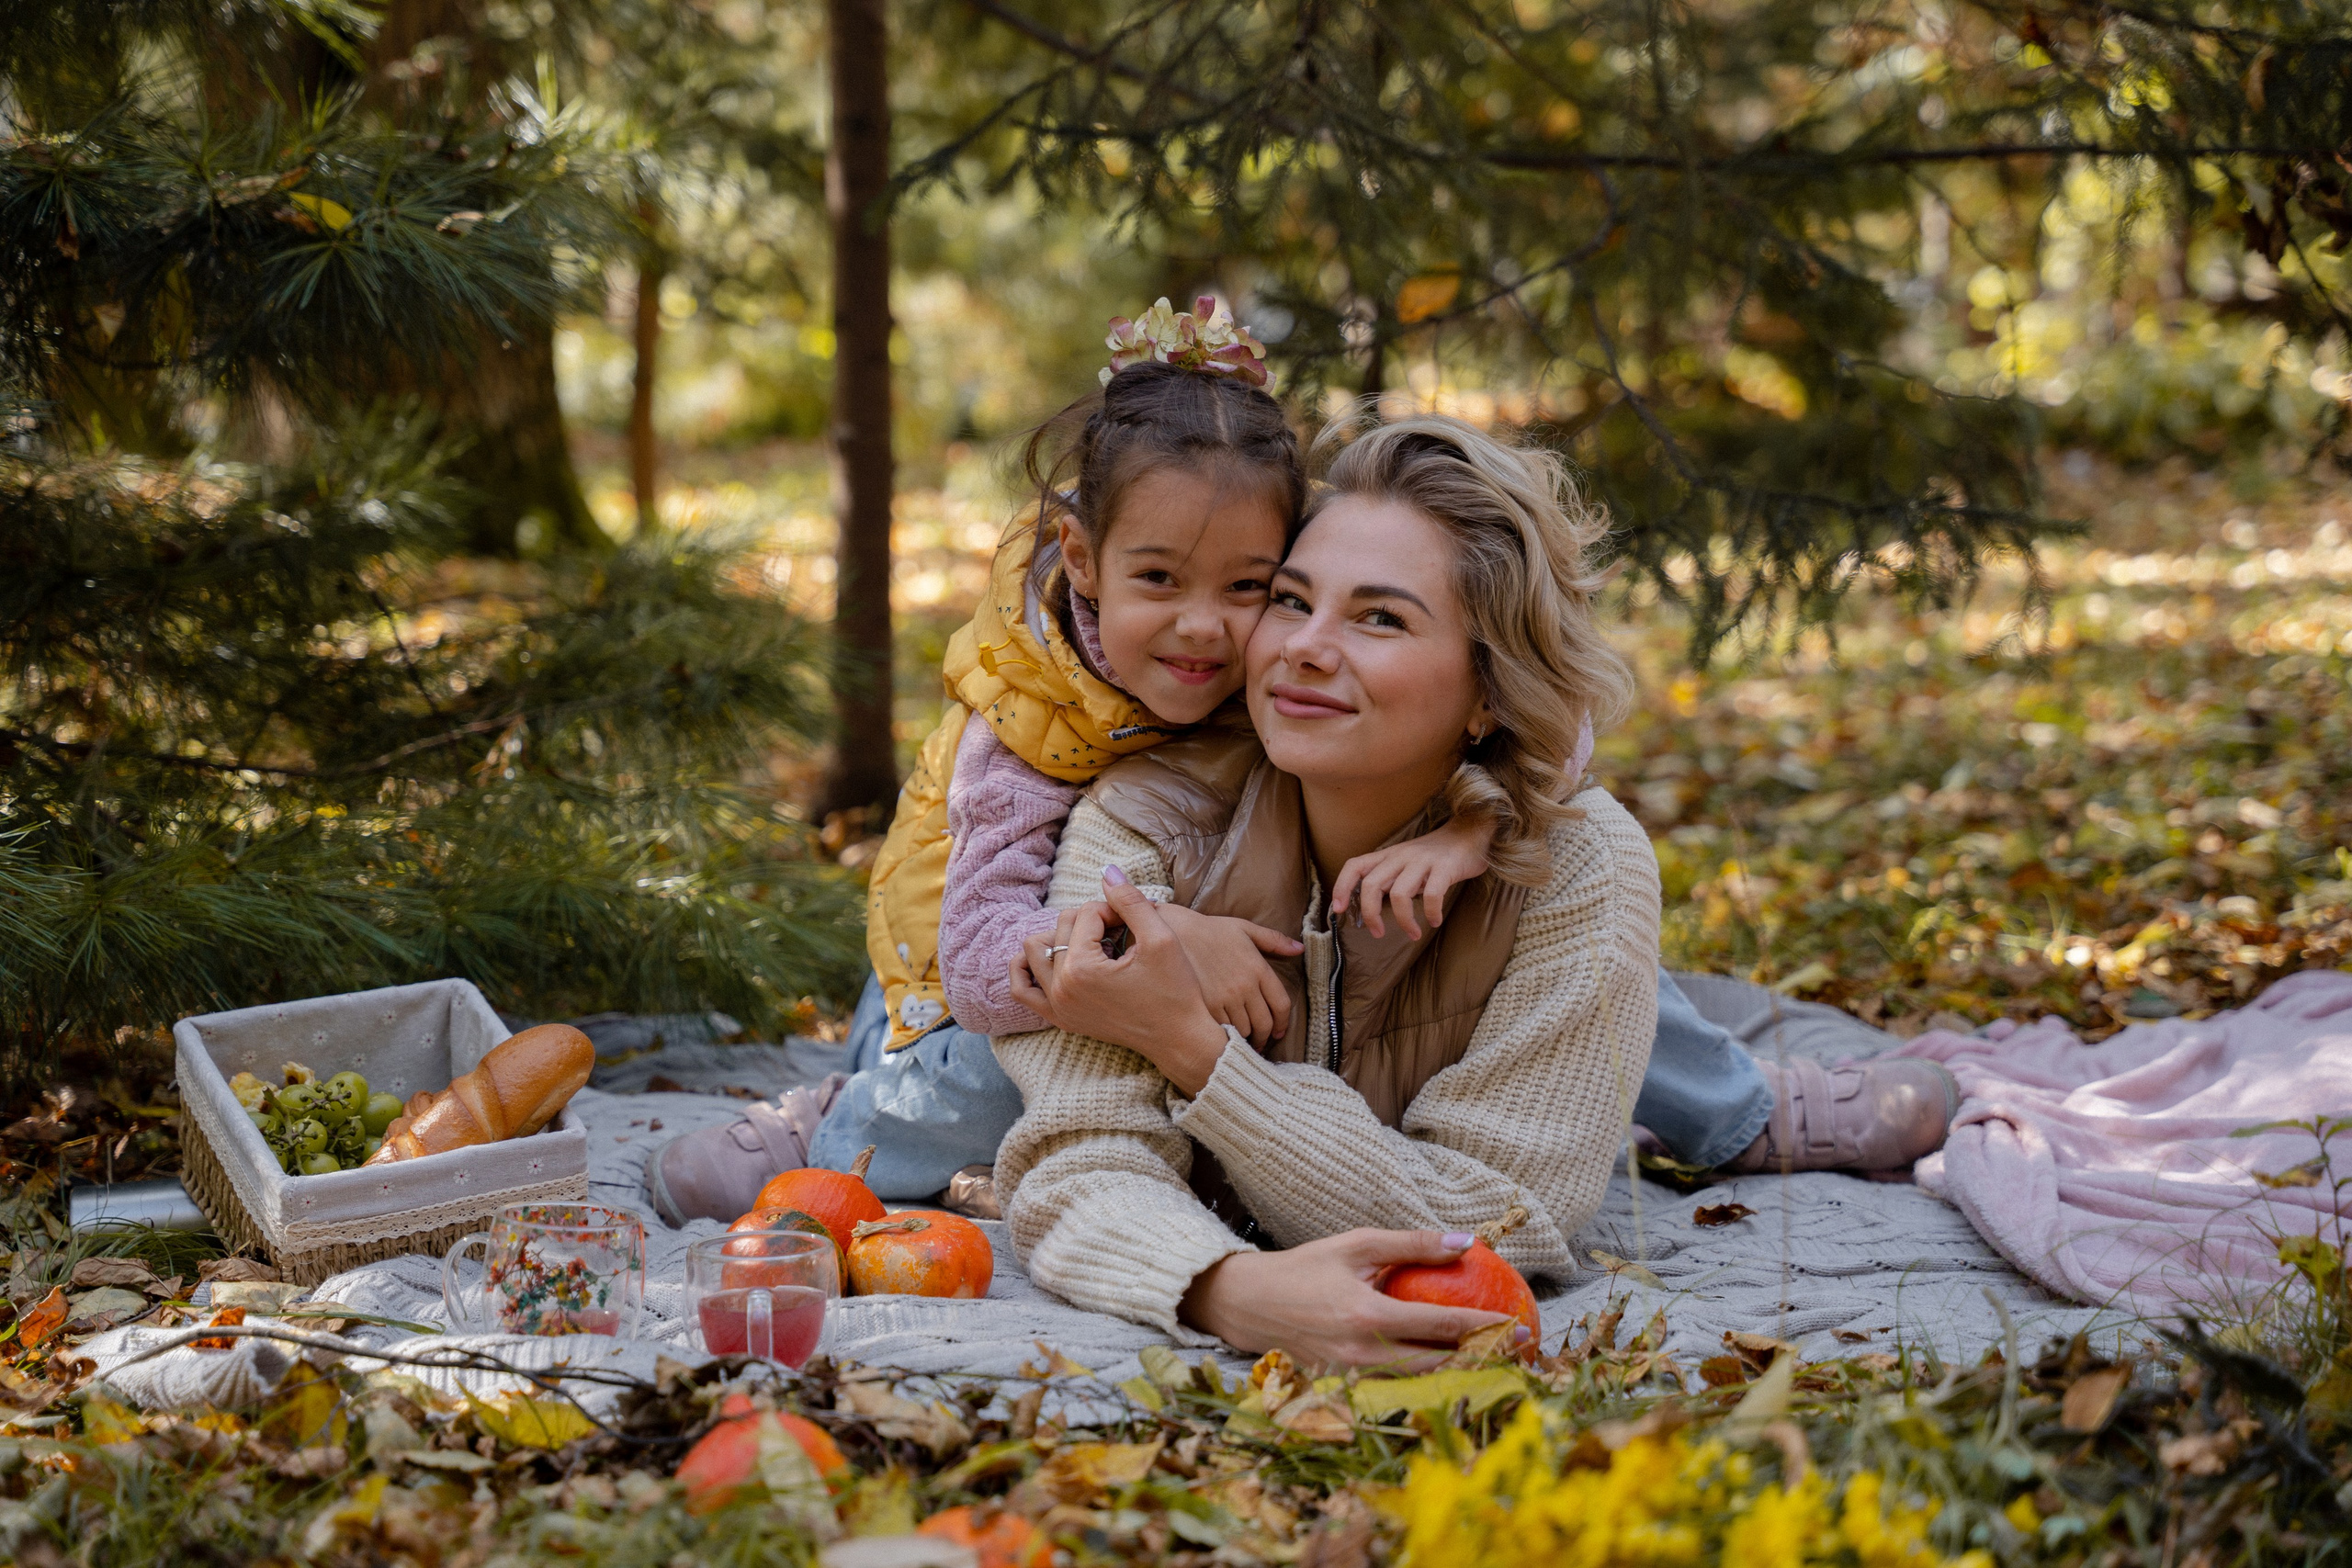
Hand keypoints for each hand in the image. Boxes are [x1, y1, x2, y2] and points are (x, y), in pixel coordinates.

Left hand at [1008, 868, 1231, 1094]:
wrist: (1180, 1039)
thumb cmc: (1176, 990)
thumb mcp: (1161, 938)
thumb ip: (1131, 901)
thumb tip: (1107, 871)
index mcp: (1082, 969)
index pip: (1087, 912)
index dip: (1116, 910)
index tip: (1138, 924)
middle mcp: (1060, 989)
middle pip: (1061, 926)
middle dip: (1093, 921)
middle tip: (1123, 935)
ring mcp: (1057, 1007)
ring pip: (1034, 949)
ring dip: (1061, 938)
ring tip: (1095, 946)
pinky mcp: (1061, 1019)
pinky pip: (1022, 989)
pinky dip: (1027, 968)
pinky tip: (1052, 959)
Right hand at [1158, 904, 1300, 1045]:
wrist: (1174, 931)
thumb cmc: (1210, 930)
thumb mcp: (1244, 928)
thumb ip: (1274, 940)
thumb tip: (1299, 948)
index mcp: (1259, 968)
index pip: (1281, 1005)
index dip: (1283, 1024)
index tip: (1278, 1032)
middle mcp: (1245, 985)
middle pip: (1264, 1023)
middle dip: (1265, 1037)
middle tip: (1260, 1042)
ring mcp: (1226, 997)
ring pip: (1244, 1030)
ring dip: (1246, 1039)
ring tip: (1242, 1042)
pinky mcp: (1206, 1006)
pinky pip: (1223, 1030)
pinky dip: (1226, 1037)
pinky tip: (1223, 1038)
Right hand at [1179, 1229, 1526, 1371]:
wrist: (1249, 1305)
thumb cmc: (1305, 1268)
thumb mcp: (1356, 1245)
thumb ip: (1412, 1245)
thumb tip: (1465, 1241)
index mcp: (1367, 1316)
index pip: (1439, 1326)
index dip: (1483, 1326)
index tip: (1516, 1324)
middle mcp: (1363, 1354)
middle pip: (1438, 1365)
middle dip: (1482, 1359)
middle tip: (1518, 1350)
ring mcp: (1353, 1378)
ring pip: (1420, 1383)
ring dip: (1460, 1374)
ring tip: (1495, 1363)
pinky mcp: (1345, 1389)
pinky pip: (1397, 1387)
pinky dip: (1428, 1381)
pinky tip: (1452, 1371)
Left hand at [1330, 814, 1495, 939]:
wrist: (1470, 834)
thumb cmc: (1436, 856)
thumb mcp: (1406, 862)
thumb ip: (1390, 880)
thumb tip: (1371, 909)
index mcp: (1388, 855)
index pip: (1355, 866)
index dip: (1342, 886)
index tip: (1339, 909)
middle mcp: (1401, 855)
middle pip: (1372, 884)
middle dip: (1370, 914)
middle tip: (1378, 933)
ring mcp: (1422, 860)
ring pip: (1400, 893)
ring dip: (1404, 920)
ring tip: (1413, 934)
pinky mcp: (1445, 867)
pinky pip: (1432, 894)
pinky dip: (1431, 912)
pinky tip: (1435, 921)